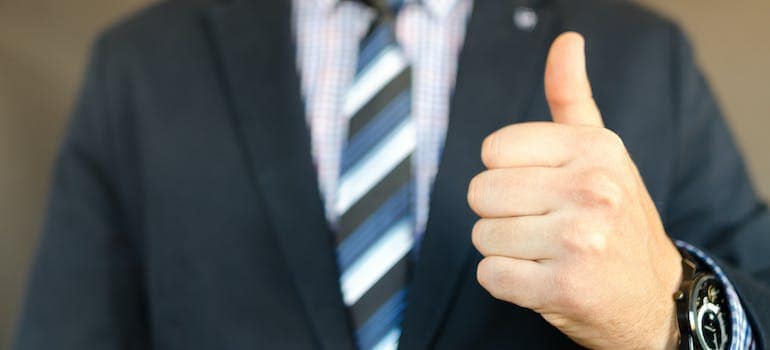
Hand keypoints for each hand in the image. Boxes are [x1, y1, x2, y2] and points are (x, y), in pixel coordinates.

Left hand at [467, 32, 682, 348]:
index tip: (540, 188)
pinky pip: (490, 275)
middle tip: (541, 225)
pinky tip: (541, 279)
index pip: (494, 150)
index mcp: (595, 149)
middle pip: (481, 192)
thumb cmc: (616, 216)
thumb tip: (566, 40)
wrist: (653, 293)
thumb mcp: (600, 151)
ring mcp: (580, 242)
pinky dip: (506, 281)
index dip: (506, 172)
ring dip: (504, 249)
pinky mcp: (564, 289)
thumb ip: (572, 97)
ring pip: (482, 235)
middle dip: (501, 212)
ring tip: (545, 252)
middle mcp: (592, 190)